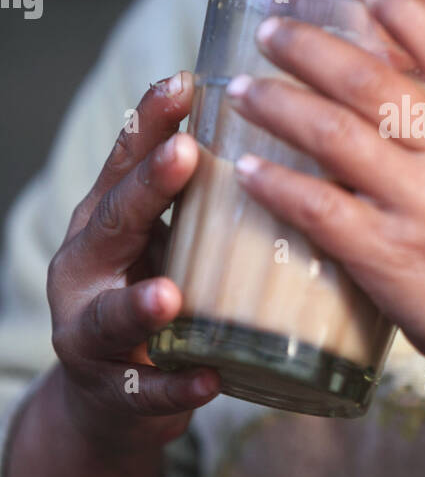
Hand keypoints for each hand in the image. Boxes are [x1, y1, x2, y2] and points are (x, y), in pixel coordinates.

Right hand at [48, 72, 222, 455]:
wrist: (114, 397)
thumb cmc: (156, 293)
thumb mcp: (169, 239)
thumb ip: (201, 196)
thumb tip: (285, 125)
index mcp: (105, 220)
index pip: (126, 161)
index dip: (150, 121)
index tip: (183, 80)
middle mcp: (87, 267)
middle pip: (114, 220)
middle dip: (148, 187)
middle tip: (184, 153)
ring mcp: (91, 331)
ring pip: (111, 315)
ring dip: (141, 305)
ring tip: (169, 296)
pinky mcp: (114, 392)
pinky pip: (147, 391)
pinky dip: (176, 386)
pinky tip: (206, 381)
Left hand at [225, 0, 424, 400]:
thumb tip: (409, 86)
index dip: (406, 11)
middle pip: (370, 80)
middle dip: (309, 48)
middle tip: (270, 30)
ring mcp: (422, 206)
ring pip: (332, 134)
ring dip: (276, 104)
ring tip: (239, 90)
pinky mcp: (388, 257)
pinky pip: (317, 207)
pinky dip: (275, 183)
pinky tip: (244, 169)